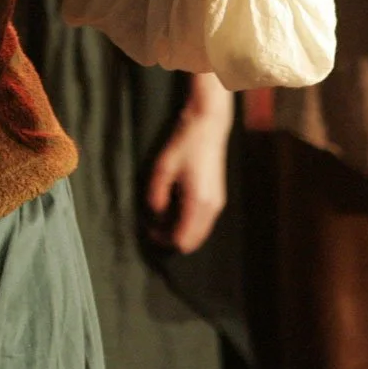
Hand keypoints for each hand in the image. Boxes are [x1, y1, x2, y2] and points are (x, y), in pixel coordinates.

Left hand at [144, 75, 232, 254]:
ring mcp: (218, 203)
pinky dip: (189, 222)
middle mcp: (212, 208)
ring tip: (163, 214)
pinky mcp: (218, 197)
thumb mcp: (162, 169)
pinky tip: (176, 207)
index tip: (148, 228)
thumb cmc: (184, 144)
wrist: (208, 126)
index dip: (164, 240)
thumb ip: (156, 197)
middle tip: (154, 225)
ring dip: (181, 230)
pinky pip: (204, 222)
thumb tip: (156, 215)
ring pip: (200, 233)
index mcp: (198, 203)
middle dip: (173, 238)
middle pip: (193, 242)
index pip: (182, 240)